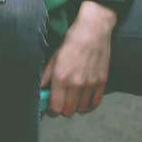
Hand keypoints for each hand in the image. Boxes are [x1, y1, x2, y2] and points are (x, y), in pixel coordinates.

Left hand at [40, 1, 116, 117]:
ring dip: (75, 107)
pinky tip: (84, 101)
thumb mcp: (54, 57)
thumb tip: (40, 89)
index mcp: (61, 77)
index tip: (51, 106)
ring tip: (73, 99)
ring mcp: (90, 84)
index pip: (55, 108)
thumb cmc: (73, 41)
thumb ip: (46, 76)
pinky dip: (88, 105)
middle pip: (68, 112)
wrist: (94, 30)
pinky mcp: (102, 82)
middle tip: (61, 101)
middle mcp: (76, 83)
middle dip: (62, 109)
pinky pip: (95, 103)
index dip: (51, 110)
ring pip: (81, 109)